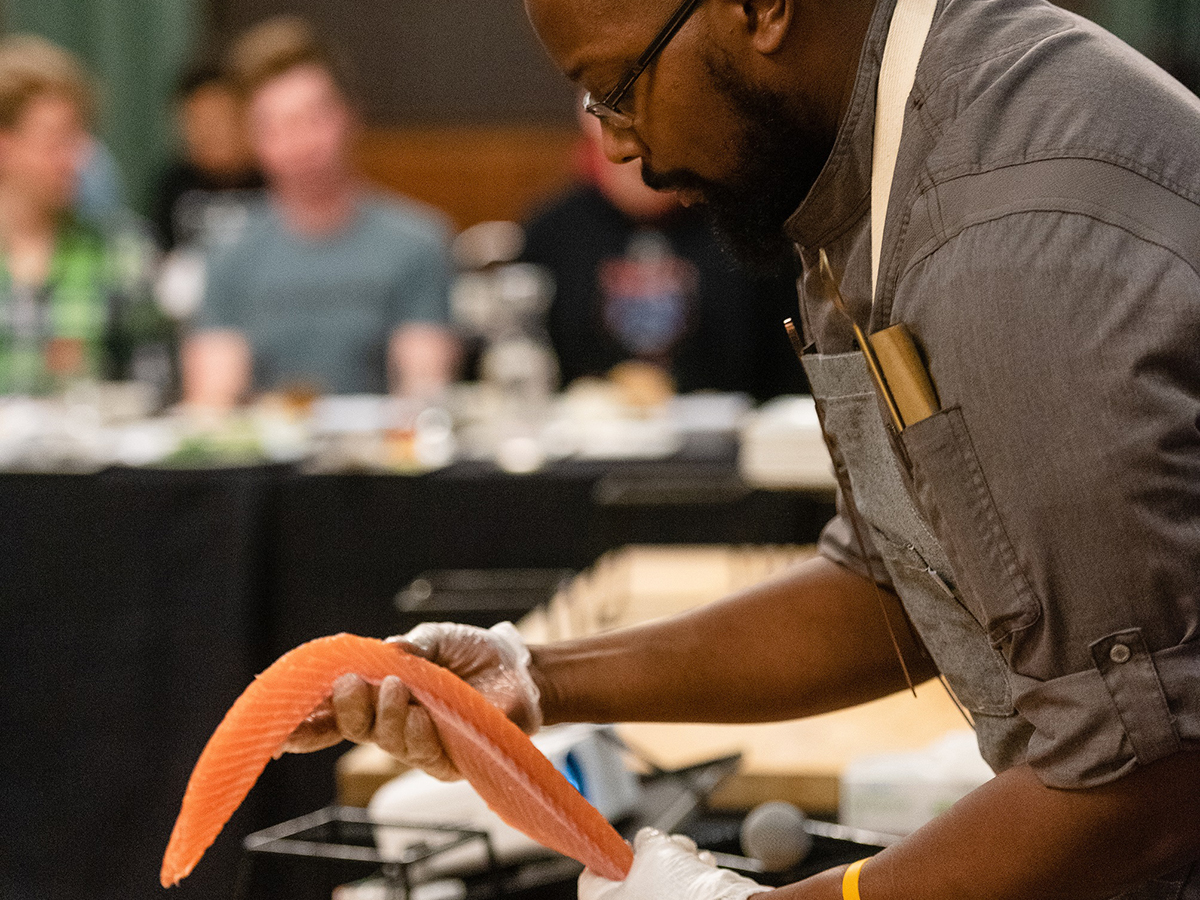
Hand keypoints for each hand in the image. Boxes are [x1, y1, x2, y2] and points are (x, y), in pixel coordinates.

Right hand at [279, 621, 541, 779]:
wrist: (518, 671)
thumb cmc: (473, 654)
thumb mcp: (434, 640)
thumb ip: (406, 648)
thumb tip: (384, 656)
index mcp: (378, 694)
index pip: (334, 714)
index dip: (305, 724)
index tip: (278, 729)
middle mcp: (391, 724)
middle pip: (352, 728)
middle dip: (344, 708)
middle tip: (350, 685)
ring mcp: (416, 745)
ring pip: (383, 740)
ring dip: (384, 714)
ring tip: (398, 688)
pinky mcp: (445, 761)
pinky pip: (421, 754)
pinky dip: (416, 733)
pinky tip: (421, 717)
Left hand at [579, 828, 770, 899]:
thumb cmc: (680, 895)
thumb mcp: (656, 850)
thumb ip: (646, 839)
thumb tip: (646, 839)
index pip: (594, 873)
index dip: (608, 852)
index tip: (618, 841)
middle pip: (633, 872)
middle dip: (654, 851)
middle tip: (664, 843)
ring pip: (661, 877)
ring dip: (679, 859)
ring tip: (689, 856)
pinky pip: (681, 887)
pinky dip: (692, 873)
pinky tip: (701, 868)